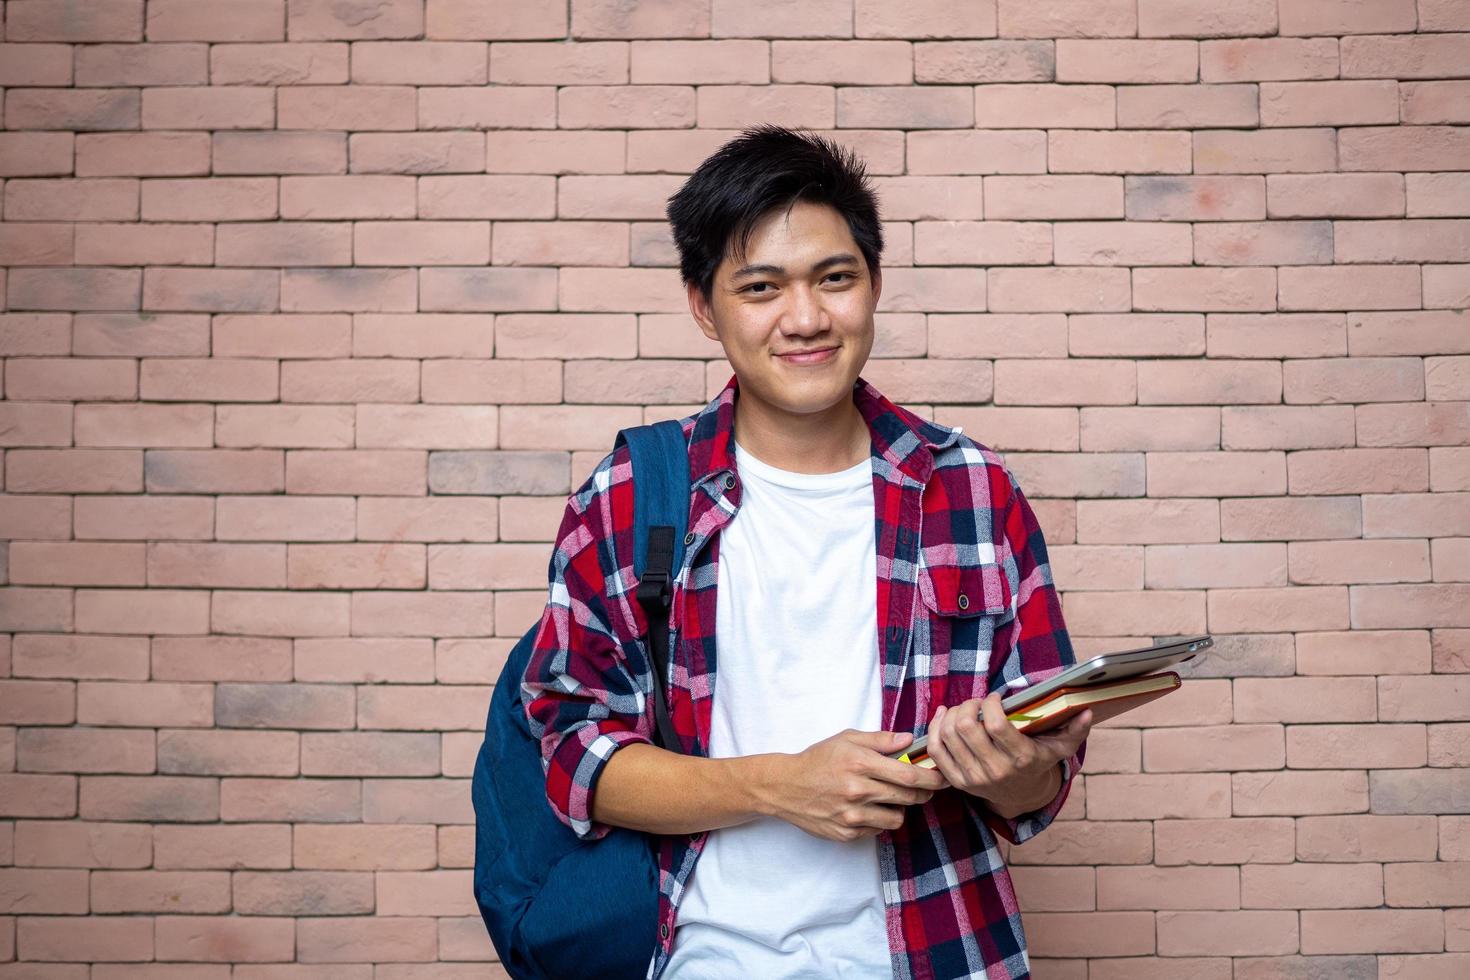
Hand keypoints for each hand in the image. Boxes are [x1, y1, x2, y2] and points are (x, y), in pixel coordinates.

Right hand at [766, 729, 949, 842]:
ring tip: (888, 797)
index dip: (931, 778)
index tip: (942, 777)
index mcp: (859, 763)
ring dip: (899, 808)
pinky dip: (878, 820)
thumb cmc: (818, 759)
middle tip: (922, 787)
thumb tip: (909, 740)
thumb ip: (880, 739)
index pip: (908, 775)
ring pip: (896, 818)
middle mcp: (857, 791)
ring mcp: (852, 816)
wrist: (786, 787)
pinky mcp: (847, 833)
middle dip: (922, 792)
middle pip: (908, 797)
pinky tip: (867, 808)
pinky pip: (878, 830)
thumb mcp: (846, 739)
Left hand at [924, 693, 1091, 816]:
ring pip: (947, 736)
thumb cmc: (1038, 762)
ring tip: (963, 708)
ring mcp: (973, 778)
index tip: (994, 698)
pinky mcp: (956, 781)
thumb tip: (1088, 711)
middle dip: (968, 705)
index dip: (990, 703)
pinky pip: (935, 750)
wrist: (1021, 796)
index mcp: (1020, 759)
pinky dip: (934, 728)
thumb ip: (1075, 729)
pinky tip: (944, 716)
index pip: (995, 724)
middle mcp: (994, 770)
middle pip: (965, 728)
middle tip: (976, 702)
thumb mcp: (1059, 747)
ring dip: (951, 714)